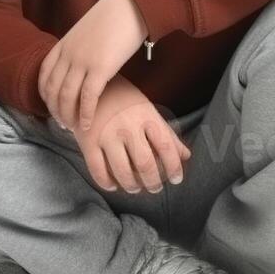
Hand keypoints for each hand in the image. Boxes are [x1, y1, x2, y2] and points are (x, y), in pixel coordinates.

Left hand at [38, 0, 147, 130]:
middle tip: (62, 124)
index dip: (45, 95)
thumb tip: (82, 59)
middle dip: (55, 110)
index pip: (44, 75)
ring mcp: (82, 61)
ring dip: (68, 116)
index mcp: (63, 44)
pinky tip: (87, 125)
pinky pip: (88, 97)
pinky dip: (86, 114)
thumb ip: (79, 46)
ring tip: (73, 128)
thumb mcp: (87, 30)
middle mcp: (68, 54)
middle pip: (53, 89)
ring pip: (67, 96)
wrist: (130, 6)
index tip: (52, 107)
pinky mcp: (100, 68)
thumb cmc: (114, 17)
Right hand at [68, 75, 190, 193]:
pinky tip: (113, 185)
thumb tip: (186, 155)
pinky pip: (97, 170)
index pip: (166, 147)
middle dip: (153, 182)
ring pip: (122, 171)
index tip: (176, 179)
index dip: (174, 167)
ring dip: (131, 185)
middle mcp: (127, 126)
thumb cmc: (122, 98)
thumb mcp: (146, 109)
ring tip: (135, 188)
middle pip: (145, 163)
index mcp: (145, 115)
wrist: (88, 85)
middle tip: (154, 188)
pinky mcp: (87, 141)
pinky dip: (106, 183)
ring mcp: (106, 134)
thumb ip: (166, 133)